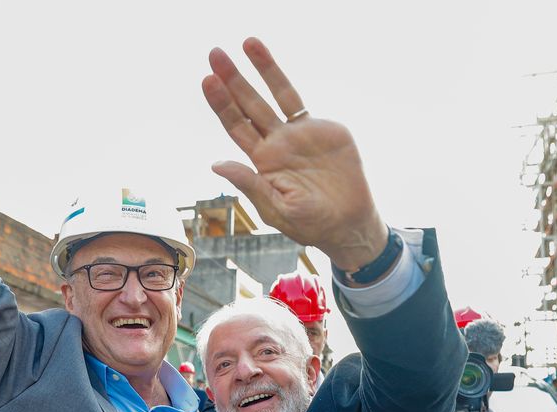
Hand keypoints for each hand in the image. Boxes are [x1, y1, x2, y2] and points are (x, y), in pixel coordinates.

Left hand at [202, 39, 386, 271]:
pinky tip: (267, 63)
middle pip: (248, 105)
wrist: (348, 222)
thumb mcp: (276, 209)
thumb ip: (249, 184)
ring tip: (246, 42)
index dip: (221, 104)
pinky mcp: (321, 130)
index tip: (207, 81)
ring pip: (273, 96)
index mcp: (261, 163)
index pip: (235, 127)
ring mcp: (297, 134)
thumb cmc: (310, 223)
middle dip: (232, 79)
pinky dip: (282, 81)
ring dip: (260, 69)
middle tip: (215, 53)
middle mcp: (275, 143)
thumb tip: (216, 164)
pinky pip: (297, 102)